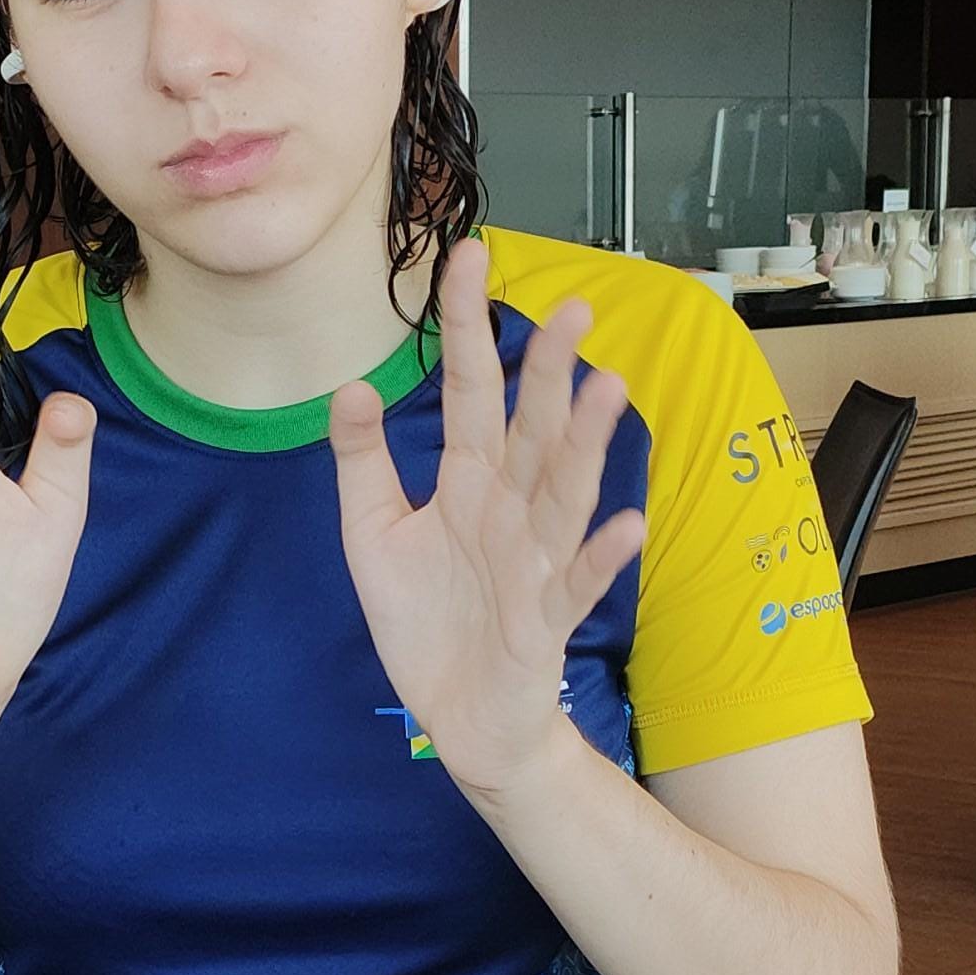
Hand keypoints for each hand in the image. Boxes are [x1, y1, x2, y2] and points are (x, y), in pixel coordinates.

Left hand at [329, 239, 643, 805]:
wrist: (460, 715)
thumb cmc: (426, 620)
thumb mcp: (373, 534)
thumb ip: (363, 463)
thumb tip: (350, 387)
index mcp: (466, 480)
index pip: (471, 389)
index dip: (466, 326)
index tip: (467, 258)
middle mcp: (508, 508)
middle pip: (532, 429)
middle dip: (550, 371)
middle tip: (574, 308)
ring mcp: (533, 561)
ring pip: (565, 491)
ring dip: (587, 444)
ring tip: (607, 389)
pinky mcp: (544, 619)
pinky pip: (578, 583)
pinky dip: (602, 558)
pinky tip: (625, 526)